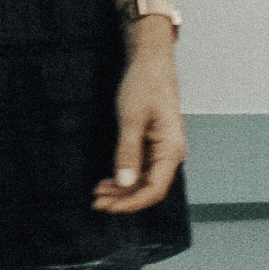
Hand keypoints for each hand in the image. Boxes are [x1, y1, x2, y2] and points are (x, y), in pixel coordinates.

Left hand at [92, 41, 185, 212]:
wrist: (150, 63)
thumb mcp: (131, 118)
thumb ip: (128, 152)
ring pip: (143, 181)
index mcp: (171, 148)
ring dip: (122, 190)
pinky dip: (124, 177)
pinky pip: (141, 169)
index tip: (109, 207)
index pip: (155, 189)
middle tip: (97, 202)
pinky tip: (108, 180)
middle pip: (149, 188)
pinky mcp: (153, 145)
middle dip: (123, 199)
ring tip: (98, 194)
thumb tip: (125, 182)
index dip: (132, 202)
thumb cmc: (145, 85)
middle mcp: (171, 153)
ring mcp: (162, 150)